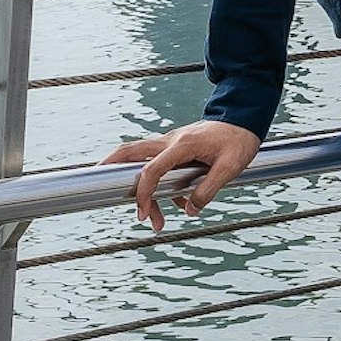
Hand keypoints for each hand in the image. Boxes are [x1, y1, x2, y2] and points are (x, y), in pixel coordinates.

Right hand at [118, 119, 258, 224]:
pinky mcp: (175, 149)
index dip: (144, 193)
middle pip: (130, 151)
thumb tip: (189, 210)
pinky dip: (162, 187)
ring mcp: (170, 143)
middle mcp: (170, 141)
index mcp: (182, 145)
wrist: (244, 119)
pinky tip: (178, 203)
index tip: (144, 214)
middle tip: (96, 181)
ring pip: (143, 163)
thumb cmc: (238, 141)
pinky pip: (159, 167)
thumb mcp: (229, 168)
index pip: (152, 169)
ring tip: (155, 220)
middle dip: (110, 166)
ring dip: (142, 190)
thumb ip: (208, 189)